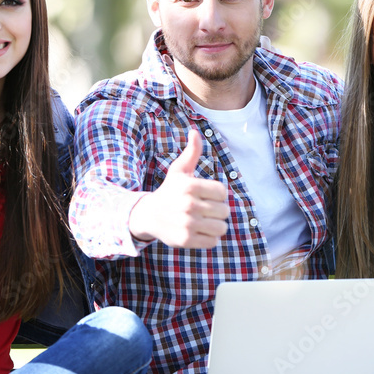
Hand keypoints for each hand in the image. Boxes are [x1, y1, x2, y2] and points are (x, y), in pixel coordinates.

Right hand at [129, 130, 229, 248]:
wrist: (148, 215)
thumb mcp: (179, 170)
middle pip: (224, 211)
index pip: (222, 192)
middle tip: (204, 210)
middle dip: (217, 211)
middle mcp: (188, 204)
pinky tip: (198, 232)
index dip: (217, 195)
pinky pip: (213, 242)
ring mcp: (187, 224)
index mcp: (189, 186)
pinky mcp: (186, 240)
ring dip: (216, 225)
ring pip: (221, 227)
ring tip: (204, 221)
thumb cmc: (169, 191)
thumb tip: (195, 132)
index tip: (206, 195)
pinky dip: (209, 238)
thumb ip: (191, 152)